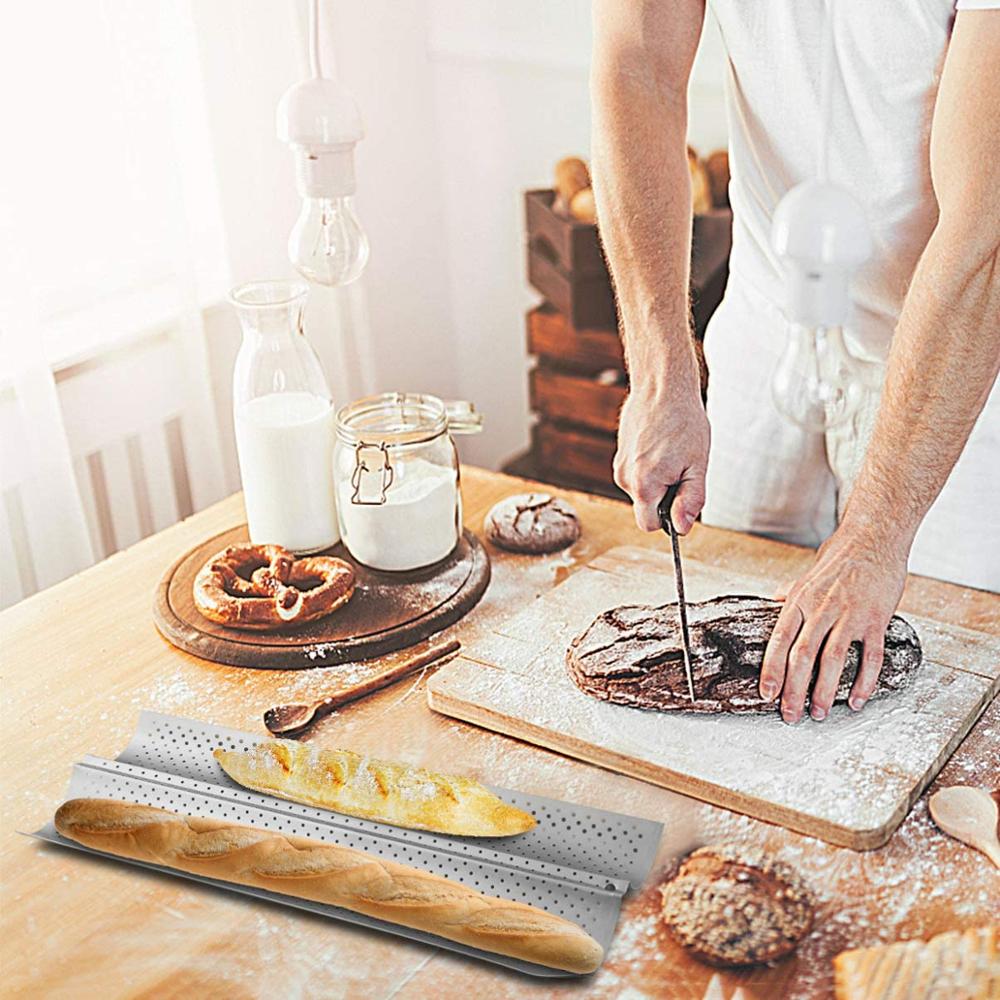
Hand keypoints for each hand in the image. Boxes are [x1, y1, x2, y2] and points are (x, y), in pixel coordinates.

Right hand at [613, 372, 709, 532]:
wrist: (662, 387)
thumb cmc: (683, 421)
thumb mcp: (697, 465)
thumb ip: (690, 500)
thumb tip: (683, 528)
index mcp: (644, 484)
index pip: (649, 525)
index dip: (668, 519)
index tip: (682, 498)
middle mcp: (625, 478)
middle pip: (645, 507)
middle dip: (664, 497)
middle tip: (682, 468)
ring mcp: (619, 465)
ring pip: (641, 491)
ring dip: (658, 481)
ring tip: (672, 452)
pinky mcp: (619, 455)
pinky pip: (636, 475)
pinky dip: (649, 468)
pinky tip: (661, 446)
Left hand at [759, 526, 907, 722]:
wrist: (874, 539)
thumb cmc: (840, 558)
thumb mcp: (807, 575)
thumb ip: (791, 594)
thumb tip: (774, 600)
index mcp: (800, 601)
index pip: (779, 640)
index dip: (772, 670)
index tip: (766, 694)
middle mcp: (821, 609)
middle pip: (803, 656)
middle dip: (794, 690)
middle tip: (791, 715)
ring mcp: (850, 615)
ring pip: (833, 660)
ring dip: (826, 691)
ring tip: (820, 713)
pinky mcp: (876, 620)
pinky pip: (871, 657)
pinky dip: (864, 681)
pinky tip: (857, 700)